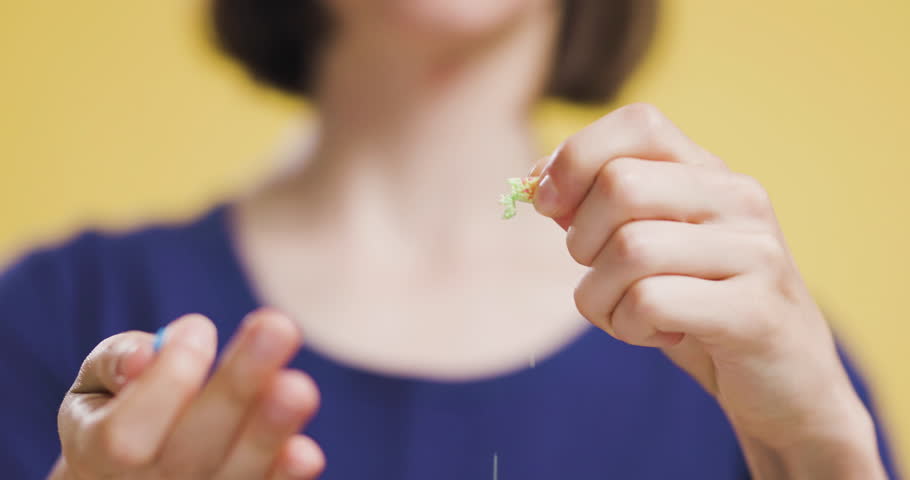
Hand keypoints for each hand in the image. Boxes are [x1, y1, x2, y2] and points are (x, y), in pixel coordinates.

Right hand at [51, 309, 323, 479]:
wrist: (130, 478)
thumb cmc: (118, 413)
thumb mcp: (95, 386)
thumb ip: (115, 363)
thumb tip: (145, 354)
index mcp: (96, 456)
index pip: (124, 434)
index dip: (166, 381)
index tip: (200, 327)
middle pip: (191, 452)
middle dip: (236, 388)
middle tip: (278, 327)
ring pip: (234, 478)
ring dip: (268, 433)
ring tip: (298, 387)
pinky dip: (284, 476)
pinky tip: (305, 452)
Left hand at [533, 103, 885, 476]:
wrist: (785, 383)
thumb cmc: (699, 307)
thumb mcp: (647, 250)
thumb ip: (596, 211)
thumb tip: (536, 182)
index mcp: (710, 173)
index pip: (639, 122)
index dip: (576, 157)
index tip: (548, 204)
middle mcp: (739, 198)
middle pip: (620, 185)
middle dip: (581, 240)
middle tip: (600, 276)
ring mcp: (754, 252)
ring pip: (629, 249)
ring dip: (600, 296)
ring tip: (626, 315)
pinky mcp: (754, 311)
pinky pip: (651, 302)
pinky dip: (629, 326)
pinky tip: (658, 334)